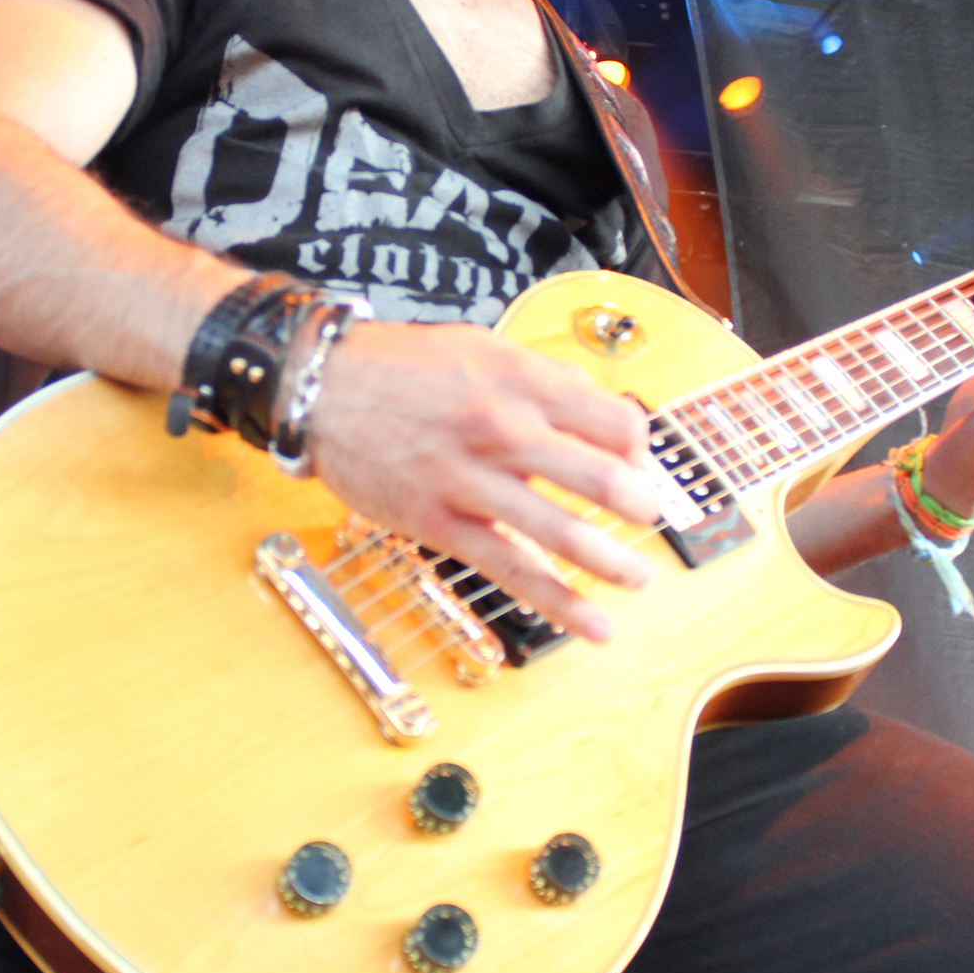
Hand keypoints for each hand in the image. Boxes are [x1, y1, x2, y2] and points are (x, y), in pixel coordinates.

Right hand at [303, 322, 660, 640]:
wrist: (320, 388)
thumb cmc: (400, 366)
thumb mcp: (482, 347)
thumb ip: (543, 379)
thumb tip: (599, 408)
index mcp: (520, 382)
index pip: (613, 420)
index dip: (639, 445)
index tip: (639, 460)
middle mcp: (502, 430)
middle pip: (600, 476)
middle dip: (640, 505)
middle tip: (652, 516)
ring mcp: (471, 482)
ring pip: (562, 532)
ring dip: (613, 563)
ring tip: (639, 580)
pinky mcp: (440, 525)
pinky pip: (511, 570)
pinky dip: (559, 603)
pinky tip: (593, 624)